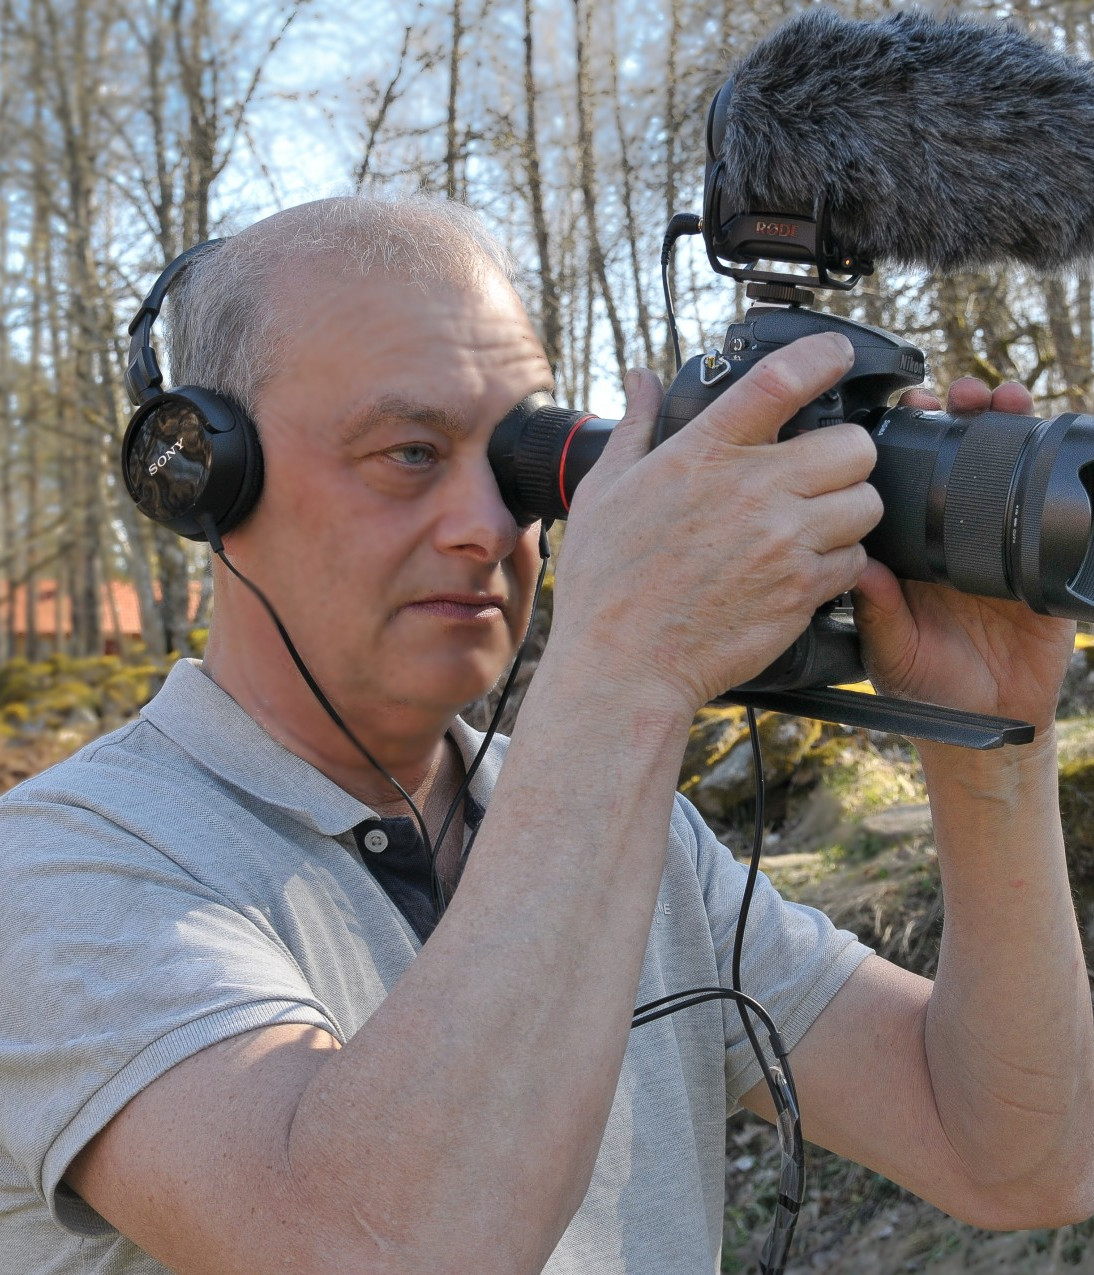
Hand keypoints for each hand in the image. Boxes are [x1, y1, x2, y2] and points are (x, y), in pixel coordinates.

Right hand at [549, 334, 883, 715]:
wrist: (623, 667)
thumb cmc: (606, 583)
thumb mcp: (605, 491)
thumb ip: (635, 427)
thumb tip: (641, 379)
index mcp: (703, 455)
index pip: (781, 380)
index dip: (822, 355)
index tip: (836, 354)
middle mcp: (752, 491)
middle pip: (853, 446)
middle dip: (843, 456)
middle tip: (818, 472)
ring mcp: (783, 544)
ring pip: (865, 504)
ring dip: (847, 511)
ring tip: (814, 524)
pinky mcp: (801, 592)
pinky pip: (854, 562)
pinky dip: (839, 564)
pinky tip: (803, 569)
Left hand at [852, 378, 1074, 734]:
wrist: (988, 721)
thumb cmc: (927, 683)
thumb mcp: (890, 648)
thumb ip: (878, 610)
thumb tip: (861, 565)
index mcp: (913, 545)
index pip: (910, 476)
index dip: (910, 439)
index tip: (907, 408)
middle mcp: (956, 533)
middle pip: (963, 456)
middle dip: (962, 413)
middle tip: (957, 394)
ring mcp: (1003, 541)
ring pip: (1010, 467)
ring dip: (1008, 424)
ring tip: (1001, 399)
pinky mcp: (1045, 561)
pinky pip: (1059, 509)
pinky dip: (1060, 474)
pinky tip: (1055, 448)